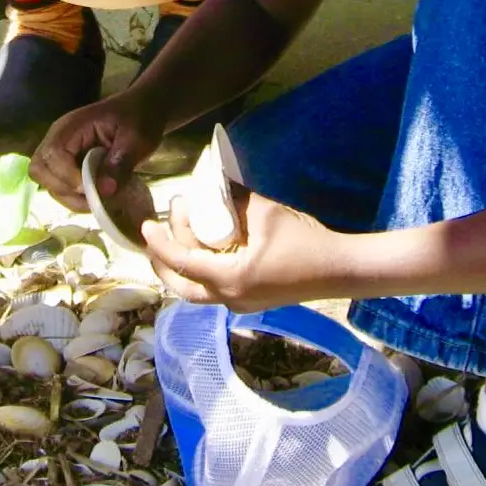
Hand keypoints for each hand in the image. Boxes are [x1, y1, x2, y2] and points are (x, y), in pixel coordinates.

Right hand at [30, 92, 165, 211]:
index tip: (91, 189)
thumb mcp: (137, 139)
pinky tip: (95, 198)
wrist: (144, 111)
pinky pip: (59, 184)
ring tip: (96, 202)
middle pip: (39, 169)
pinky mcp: (67, 164)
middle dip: (64, 190)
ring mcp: (60, 151)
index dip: (68, 176)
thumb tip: (105, 190)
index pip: (53, 155)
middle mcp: (59, 138)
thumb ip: (120, 163)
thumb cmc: (139, 120)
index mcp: (72, 127)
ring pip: (46, 181)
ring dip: (69, 197)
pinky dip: (73, 197)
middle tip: (93, 199)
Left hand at [142, 191, 342, 312]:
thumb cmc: (305, 241)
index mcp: (229, 279)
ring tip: (175, 239)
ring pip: (195, 291)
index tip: (145, 224)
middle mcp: (229, 298)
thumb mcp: (265, 213)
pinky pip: (212, 288)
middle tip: (155, 233)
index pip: (180, 263)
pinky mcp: (250, 300)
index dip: (159, 243)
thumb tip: (210, 182)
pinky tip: (202, 248)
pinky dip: (199, 269)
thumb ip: (233, 199)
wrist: (340, 269)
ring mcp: (240, 303)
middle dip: (162, 260)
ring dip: (180, 267)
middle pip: (180, 286)